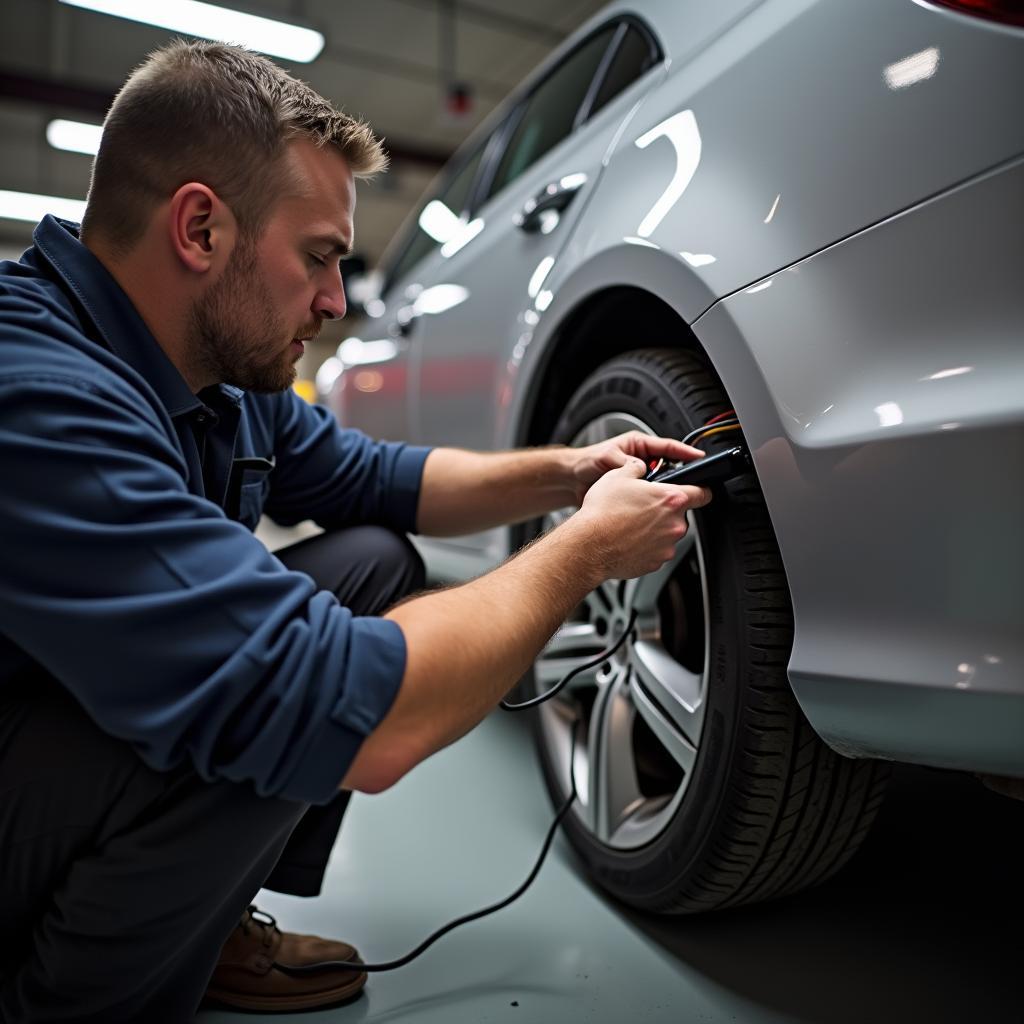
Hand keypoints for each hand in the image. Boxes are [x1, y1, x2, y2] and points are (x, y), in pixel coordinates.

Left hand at [569, 430, 706, 505]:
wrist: (570, 482)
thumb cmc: (585, 463)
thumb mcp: (605, 456)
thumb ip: (623, 461)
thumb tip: (640, 468)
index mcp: (638, 446)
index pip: (668, 447)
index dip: (685, 452)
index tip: (699, 457)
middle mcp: (642, 462)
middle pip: (669, 468)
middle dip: (678, 476)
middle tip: (686, 483)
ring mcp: (639, 480)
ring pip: (660, 486)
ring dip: (662, 492)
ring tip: (667, 498)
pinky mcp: (634, 496)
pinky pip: (649, 500)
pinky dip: (652, 504)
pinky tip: (653, 510)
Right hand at [574, 457, 711, 580]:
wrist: (589, 546)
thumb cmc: (602, 513)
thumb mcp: (618, 476)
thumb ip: (637, 468)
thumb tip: (640, 467)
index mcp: (671, 499)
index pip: (704, 493)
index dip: (700, 489)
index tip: (698, 491)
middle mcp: (674, 525)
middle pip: (680, 515)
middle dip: (665, 511)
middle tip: (643, 508)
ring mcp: (667, 546)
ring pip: (667, 534)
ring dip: (655, 529)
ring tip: (631, 525)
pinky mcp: (656, 562)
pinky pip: (656, 551)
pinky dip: (646, 546)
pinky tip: (628, 540)